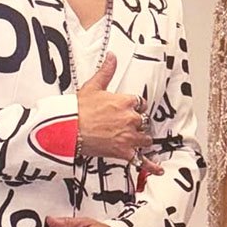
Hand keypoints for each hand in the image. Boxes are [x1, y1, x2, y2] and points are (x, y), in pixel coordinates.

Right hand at [76, 53, 162, 171]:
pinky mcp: (124, 152)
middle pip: (143, 122)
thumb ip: (106, 72)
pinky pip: (141, 160)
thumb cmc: (78, 110)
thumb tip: (112, 57)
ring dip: (141, 139)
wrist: (68, 129)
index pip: (140, 104)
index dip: (135, 108)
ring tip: (135, 140)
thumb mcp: (93, 86)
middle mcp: (130, 119)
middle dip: (137, 124)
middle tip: (127, 125)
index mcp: (125, 102)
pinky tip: (158, 169)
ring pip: (145, 138)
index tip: (130, 110)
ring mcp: (128, 136)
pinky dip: (151, 166)